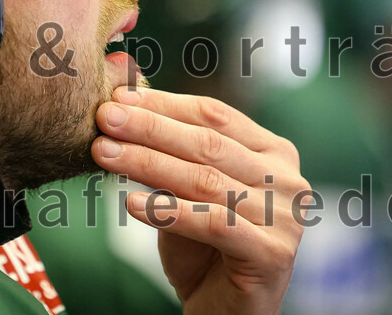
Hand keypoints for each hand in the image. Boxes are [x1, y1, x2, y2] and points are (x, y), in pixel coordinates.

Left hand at [92, 86, 309, 314]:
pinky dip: (169, 212)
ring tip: (104, 154)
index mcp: (273, 152)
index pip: (214, 115)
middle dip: (149, 127)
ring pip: (204, 180)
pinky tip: (131, 204)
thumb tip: (121, 101)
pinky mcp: (272, 254)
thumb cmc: (204, 246)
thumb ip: (169, 150)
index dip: (164, 104)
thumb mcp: (186, 189)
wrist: (224, 314)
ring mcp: (285, 217)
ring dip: (148, 163)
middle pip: (207, 143)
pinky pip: (213, 224)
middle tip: (104, 118)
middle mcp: (287, 179)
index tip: (118, 97)